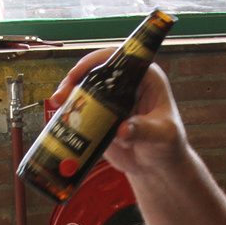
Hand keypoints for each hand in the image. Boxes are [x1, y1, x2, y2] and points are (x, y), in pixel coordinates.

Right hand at [50, 48, 187, 175]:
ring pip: (83, 89)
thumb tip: (123, 130)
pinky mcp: (98, 117)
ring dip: (67, 94)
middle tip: (63, 93)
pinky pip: (79, 111)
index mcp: (144, 77)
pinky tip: (60, 118)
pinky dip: (68, 112)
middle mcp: (124, 84)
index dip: (96, 61)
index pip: (118, 59)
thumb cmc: (168, 143)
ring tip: (58, 105)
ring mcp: (109, 100)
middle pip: (94, 72)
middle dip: (74, 79)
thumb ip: (145, 131)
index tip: (79, 72)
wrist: (156, 165)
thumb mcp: (163, 135)